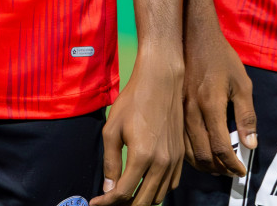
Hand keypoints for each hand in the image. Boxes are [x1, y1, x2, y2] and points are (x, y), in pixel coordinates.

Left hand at [90, 48, 184, 205]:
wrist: (160, 82)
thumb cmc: (133, 101)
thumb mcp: (112, 129)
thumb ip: (110, 161)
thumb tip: (108, 188)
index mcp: (142, 157)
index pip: (124, 193)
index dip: (107, 203)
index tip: (95, 204)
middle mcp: (161, 164)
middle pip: (143, 202)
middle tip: (109, 201)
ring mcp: (174, 162)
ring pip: (158, 197)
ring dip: (141, 200)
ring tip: (125, 195)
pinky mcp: (180, 157)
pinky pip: (170, 185)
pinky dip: (156, 191)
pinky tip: (144, 183)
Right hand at [182, 18, 255, 175]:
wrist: (192, 35)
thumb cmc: (220, 57)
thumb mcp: (242, 83)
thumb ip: (246, 115)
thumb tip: (250, 144)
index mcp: (210, 105)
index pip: (220, 148)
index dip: (232, 165)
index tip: (240, 170)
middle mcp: (191, 110)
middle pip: (202, 154)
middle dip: (218, 169)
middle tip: (230, 171)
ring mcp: (178, 109)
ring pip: (187, 150)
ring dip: (203, 164)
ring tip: (217, 166)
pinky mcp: (172, 106)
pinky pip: (179, 138)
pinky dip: (189, 152)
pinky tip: (199, 152)